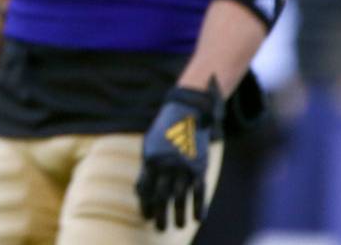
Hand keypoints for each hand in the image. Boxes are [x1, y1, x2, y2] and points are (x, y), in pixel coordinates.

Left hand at [136, 80, 222, 230]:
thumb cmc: (164, 132)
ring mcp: (184, 166)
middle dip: (161, 214)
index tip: (147, 216)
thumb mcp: (150, 146)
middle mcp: (167, 164)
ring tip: (177, 226)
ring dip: (179, 214)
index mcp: (151, 159)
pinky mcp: (199, 166)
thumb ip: (146, 169)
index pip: (147, 188)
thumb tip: (140, 193)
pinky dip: (199, 206)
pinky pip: (199, 191)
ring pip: (181, 197)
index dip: (147, 204)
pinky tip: (197, 218)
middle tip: (160, 228)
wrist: (186, 111)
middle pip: (162, 196)